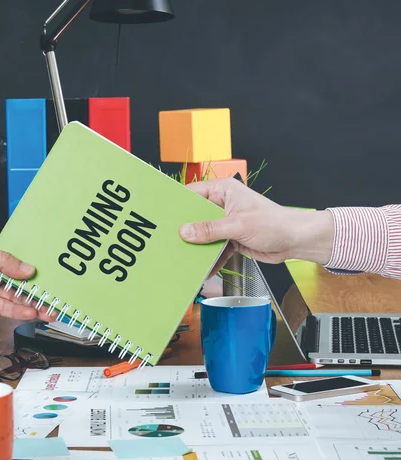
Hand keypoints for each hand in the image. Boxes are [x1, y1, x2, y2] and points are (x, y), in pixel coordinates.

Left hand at [0, 233, 52, 320]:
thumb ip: (3, 261)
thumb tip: (27, 269)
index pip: (20, 253)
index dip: (36, 261)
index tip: (53, 268)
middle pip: (21, 276)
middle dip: (39, 285)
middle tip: (57, 293)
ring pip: (15, 294)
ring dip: (32, 301)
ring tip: (49, 307)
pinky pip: (4, 307)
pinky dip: (18, 310)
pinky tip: (31, 312)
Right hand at [178, 179, 334, 272]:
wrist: (296, 241)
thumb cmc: (275, 223)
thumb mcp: (238, 225)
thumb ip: (211, 229)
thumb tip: (186, 232)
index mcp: (224, 190)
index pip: (193, 194)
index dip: (178, 204)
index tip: (165, 216)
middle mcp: (223, 204)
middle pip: (196, 216)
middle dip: (186, 230)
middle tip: (171, 239)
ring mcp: (226, 222)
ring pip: (204, 234)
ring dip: (197, 247)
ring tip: (184, 256)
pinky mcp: (230, 238)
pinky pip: (214, 248)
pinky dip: (210, 259)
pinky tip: (203, 269)